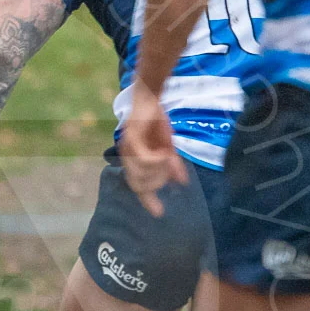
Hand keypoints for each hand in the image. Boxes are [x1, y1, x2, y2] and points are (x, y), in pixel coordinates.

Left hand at [118, 86, 188, 216]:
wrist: (150, 98)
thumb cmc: (156, 122)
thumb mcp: (167, 147)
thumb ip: (172, 165)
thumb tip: (182, 183)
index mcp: (134, 162)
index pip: (138, 187)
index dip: (148, 201)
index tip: (159, 213)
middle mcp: (127, 158)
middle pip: (139, 184)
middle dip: (157, 184)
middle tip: (169, 174)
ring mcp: (127, 149)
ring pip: (141, 174)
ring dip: (158, 172)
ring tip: (168, 160)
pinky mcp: (131, 139)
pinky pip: (144, 159)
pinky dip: (156, 161)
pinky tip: (164, 155)